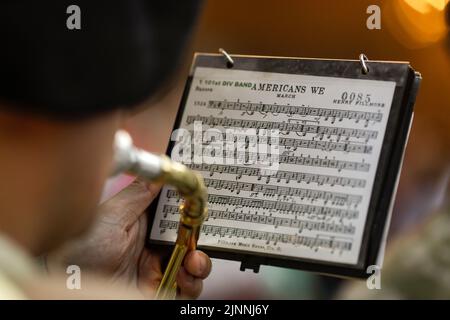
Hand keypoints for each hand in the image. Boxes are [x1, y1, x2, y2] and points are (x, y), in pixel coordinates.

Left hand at [47, 178, 211, 298]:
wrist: (71, 283)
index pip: (176, 213)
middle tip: (199, 236)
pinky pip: (187, 288)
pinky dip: (192, 282)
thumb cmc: (80, 249)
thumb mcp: (111, 215)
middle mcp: (153, 245)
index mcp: (143, 223)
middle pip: (190, 238)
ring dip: (200, 261)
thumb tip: (162, 174)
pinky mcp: (158, 289)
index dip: (192, 209)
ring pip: (193, 263)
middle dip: (200, 236)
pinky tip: (183, 276)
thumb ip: (139, 194)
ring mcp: (157, 268)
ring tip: (193, 261)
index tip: (201, 203)